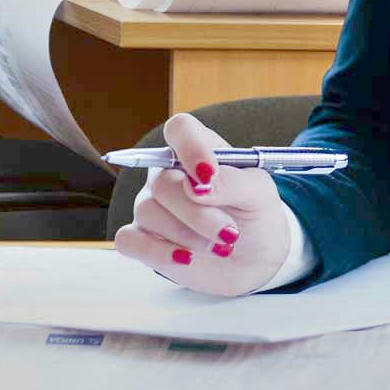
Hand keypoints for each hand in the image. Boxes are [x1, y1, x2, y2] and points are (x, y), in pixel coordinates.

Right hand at [109, 112, 293, 295]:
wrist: (254, 259)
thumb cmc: (255, 216)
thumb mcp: (259, 195)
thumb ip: (233, 182)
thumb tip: (198, 185)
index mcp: (199, 150)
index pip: (180, 130)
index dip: (190, 148)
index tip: (207, 177)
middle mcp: (169, 173)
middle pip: (162, 181)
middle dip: (198, 213)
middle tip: (230, 233)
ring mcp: (153, 205)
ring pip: (149, 212)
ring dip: (188, 236)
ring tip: (220, 248)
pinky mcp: (143, 238)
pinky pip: (130, 241)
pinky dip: (159, 253)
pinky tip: (185, 258)